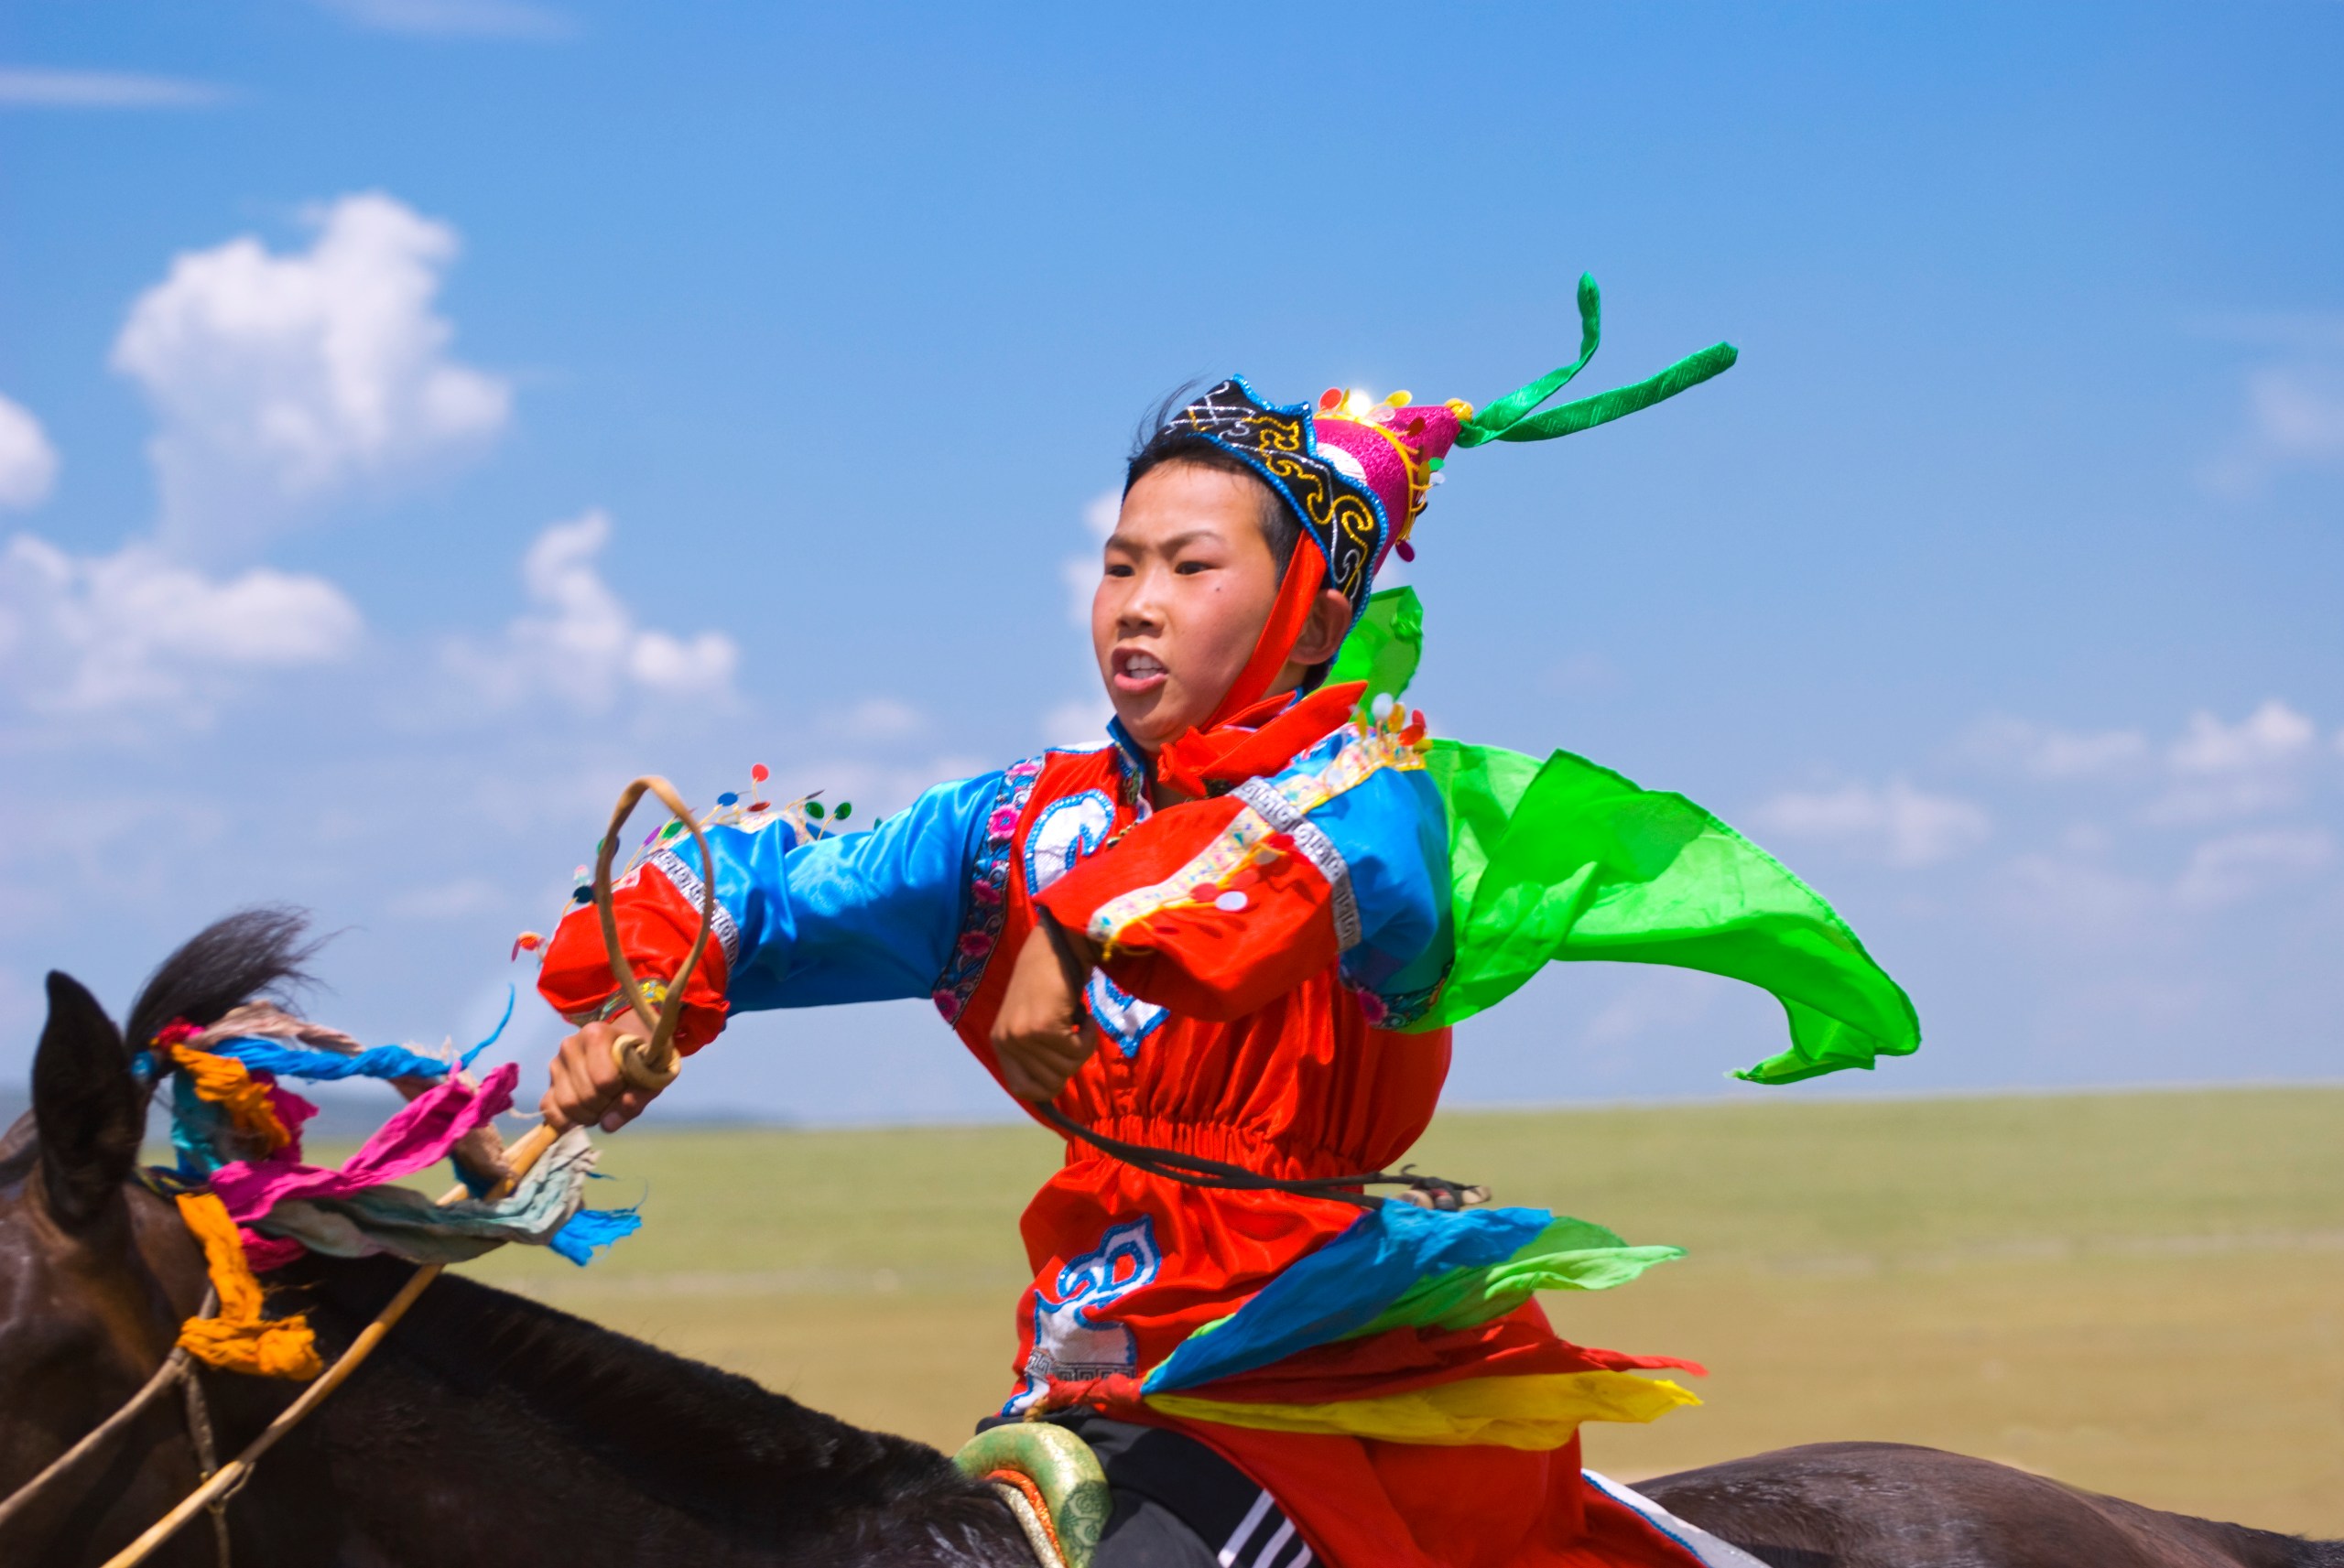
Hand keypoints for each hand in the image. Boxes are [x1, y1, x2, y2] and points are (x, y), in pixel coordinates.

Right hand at [541, 1006, 661, 1132]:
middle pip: (585, 1095)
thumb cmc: (640, 1059)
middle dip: (604, 1106)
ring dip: (588, 1116)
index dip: (619, 1092)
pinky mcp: (550, 1082)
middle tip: (616, 1099)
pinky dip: (565, 1121)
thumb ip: (636, 1097)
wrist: (625, 1047)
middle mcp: (570, 1046)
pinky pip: (549, 1109)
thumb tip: (607, 1125)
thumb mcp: (650, 1074)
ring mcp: (556, 1064)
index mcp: (596, 1034)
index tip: (628, 1084)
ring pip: (567, 1104)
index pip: (604, 1079)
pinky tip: (583, 1117)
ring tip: (603, 1106)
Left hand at [991, 917, 1098, 1102]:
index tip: (1063, 1065)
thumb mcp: (1033, 1022)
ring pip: (1068, 1067)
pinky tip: (1084, 1014)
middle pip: (1052, 1082)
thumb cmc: (1050, 982)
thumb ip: (1036, 1054)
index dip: (1048, 1086)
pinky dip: (1090, 1034)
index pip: (1023, 1090)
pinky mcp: (1042, 1027)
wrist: (1055, 946)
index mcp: (1000, 1042)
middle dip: (1072, 1061)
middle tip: (1074, 1031)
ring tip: (1078, 1019)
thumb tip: (1052, 1091)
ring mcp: (1022, 1036)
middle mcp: (1006, 1042)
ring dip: (1083, 1045)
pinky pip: (1079, 1050)